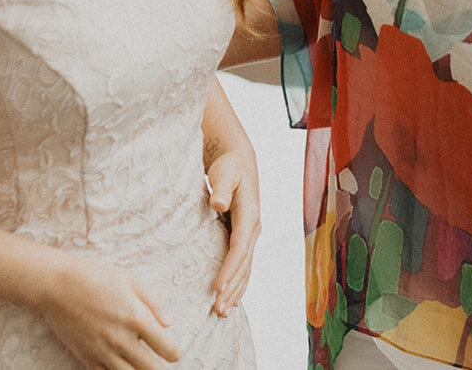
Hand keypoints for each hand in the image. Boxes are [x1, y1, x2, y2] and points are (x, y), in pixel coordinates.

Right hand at [34, 255, 181, 368]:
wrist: (55, 285)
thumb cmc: (94, 276)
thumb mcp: (130, 280)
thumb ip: (154, 303)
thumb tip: (169, 323)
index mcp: (137, 318)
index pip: (167, 350)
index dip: (175, 354)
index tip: (173, 352)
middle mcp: (122, 340)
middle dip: (161, 369)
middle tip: (160, 362)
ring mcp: (103, 352)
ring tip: (142, 365)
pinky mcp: (86, 358)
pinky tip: (121, 367)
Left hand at [205, 141, 260, 316]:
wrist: (238, 160)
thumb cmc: (228, 166)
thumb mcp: (224, 172)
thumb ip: (221, 189)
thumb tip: (218, 204)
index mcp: (250, 215)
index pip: (239, 248)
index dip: (229, 269)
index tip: (217, 287)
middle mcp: (254, 228)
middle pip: (244, 264)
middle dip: (232, 288)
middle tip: (218, 309)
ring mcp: (251, 234)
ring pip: (246, 268)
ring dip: (236, 290)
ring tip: (222, 311)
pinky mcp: (244, 237)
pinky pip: (243, 265)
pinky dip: (238, 283)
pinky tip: (231, 298)